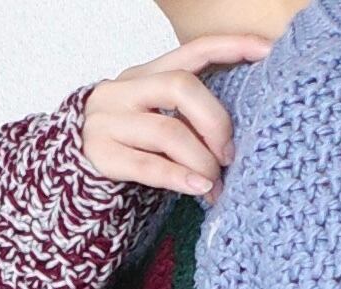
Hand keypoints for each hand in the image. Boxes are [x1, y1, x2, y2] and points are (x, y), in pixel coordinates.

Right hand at [81, 34, 272, 203]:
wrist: (73, 175)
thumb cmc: (132, 150)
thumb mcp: (159, 122)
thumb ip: (190, 117)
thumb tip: (239, 137)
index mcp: (144, 74)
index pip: (193, 51)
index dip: (230, 47)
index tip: (266, 50)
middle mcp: (123, 90)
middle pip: (182, 87)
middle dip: (216, 122)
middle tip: (229, 155)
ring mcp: (108, 121)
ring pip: (168, 131)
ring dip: (202, 161)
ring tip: (213, 184)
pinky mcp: (102, 154)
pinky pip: (149, 165)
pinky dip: (180, 178)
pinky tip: (199, 189)